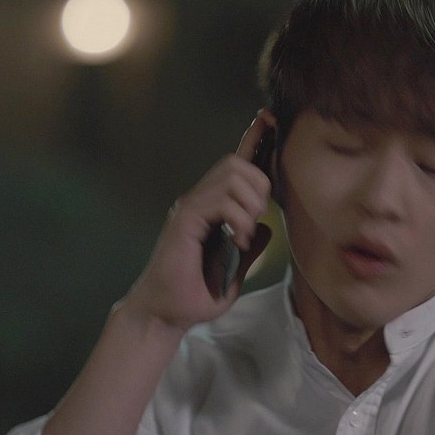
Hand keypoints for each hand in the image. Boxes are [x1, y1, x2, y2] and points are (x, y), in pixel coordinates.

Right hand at [119, 114, 274, 330]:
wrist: (165, 314)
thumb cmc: (195, 296)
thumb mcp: (234, 272)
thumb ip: (249, 248)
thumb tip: (268, 229)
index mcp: (211, 209)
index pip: (235, 167)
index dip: (253, 140)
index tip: (269, 119)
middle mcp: (199, 201)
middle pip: (238, 164)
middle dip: (260, 187)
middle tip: (255, 223)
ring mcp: (190, 208)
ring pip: (231, 176)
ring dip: (250, 205)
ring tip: (243, 236)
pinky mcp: (184, 220)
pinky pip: (220, 200)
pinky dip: (238, 219)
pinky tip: (236, 240)